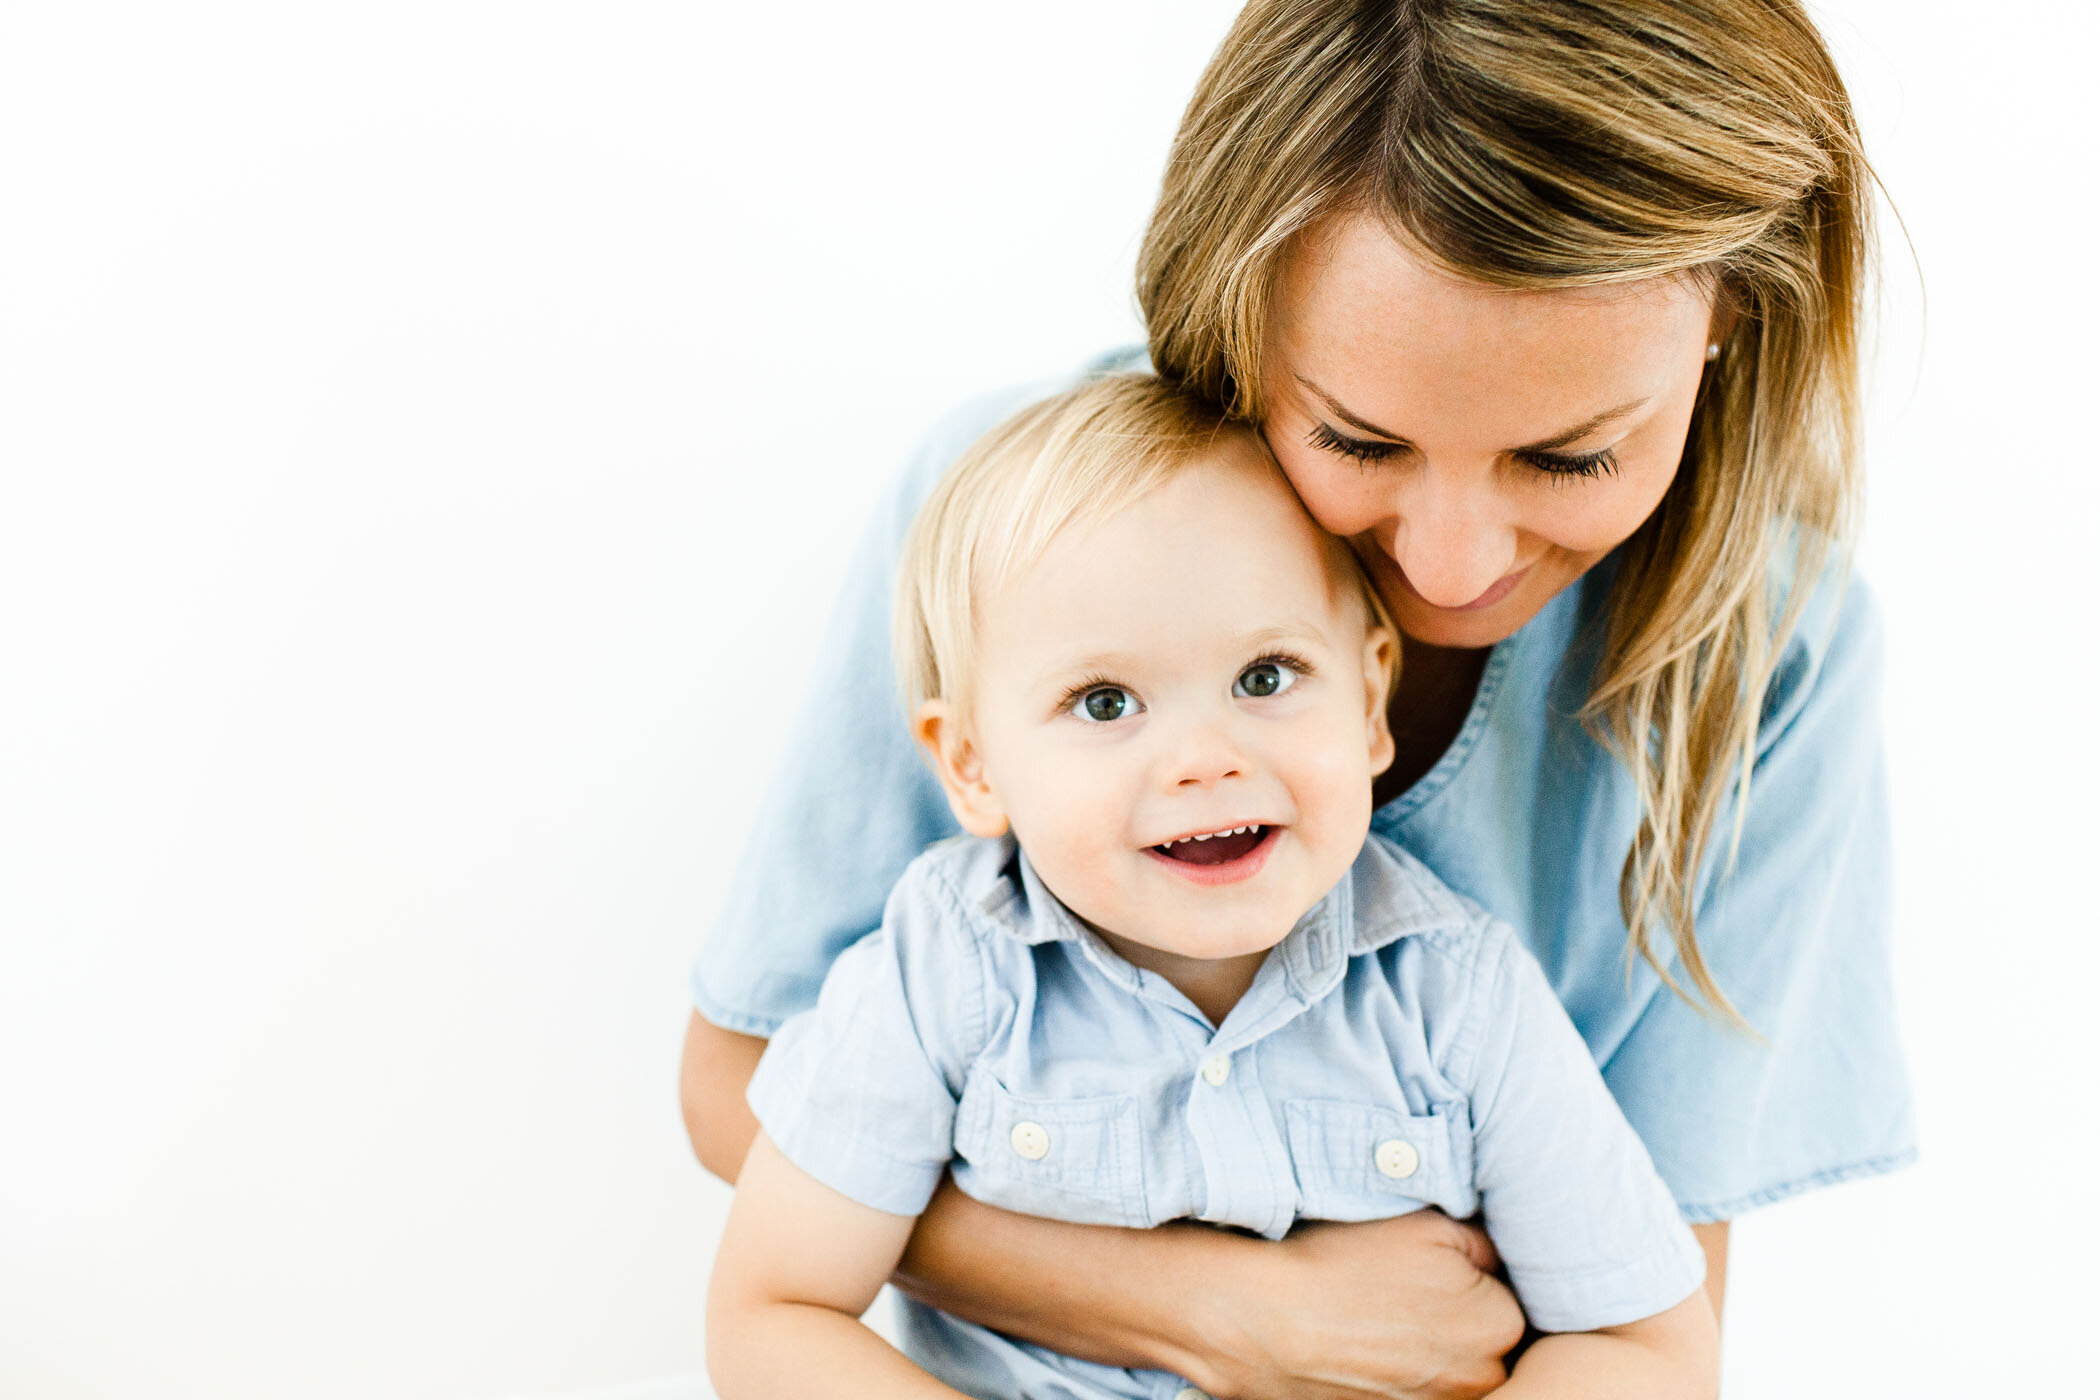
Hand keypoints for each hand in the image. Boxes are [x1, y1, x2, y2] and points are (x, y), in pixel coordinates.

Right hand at [1188, 1211, 1524, 1399]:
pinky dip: (1396, 1373)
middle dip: (1455, 1316)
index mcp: (1499, 1323)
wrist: (1266, 1320)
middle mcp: (1481, 1378)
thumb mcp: (1425, 1226)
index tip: (1430, 1267)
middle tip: (1402, 1292)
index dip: (1467, 1277)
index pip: (1504, 1296)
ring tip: (1377, 1319)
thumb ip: (1482, 1242)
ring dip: (1426, 1348)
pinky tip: (1363, 1347)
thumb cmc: (1343, 1266)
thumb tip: (1499, 1256)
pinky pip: (1414, 1389)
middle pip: (1483, 1339)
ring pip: (1448, 1369)